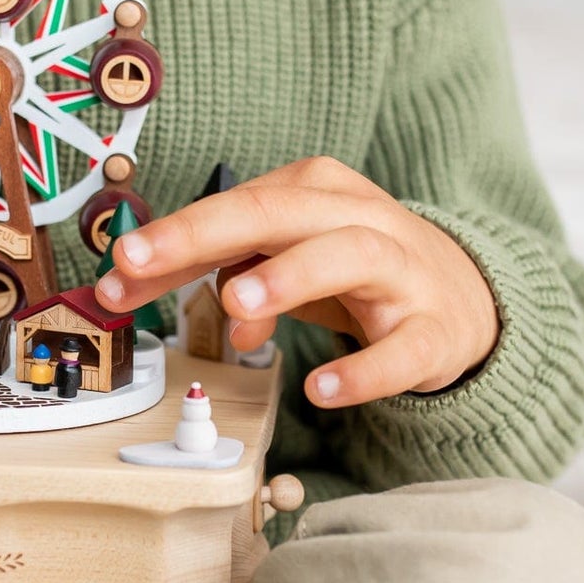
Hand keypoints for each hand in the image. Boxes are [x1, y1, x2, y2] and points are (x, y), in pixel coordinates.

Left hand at [95, 157, 497, 407]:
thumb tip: (149, 288)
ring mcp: (403, 270)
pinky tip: (323, 389)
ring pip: (349, 255)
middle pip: (279, 213)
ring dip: (290, 276)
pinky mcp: (434, 329)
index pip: (233, 209)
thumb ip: (222, 270)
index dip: (171, 237)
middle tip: (144, 261)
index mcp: (315, 193)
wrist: (465, 300)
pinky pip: (401, 349)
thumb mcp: (287, 258)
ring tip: (239, 306)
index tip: (117, 265)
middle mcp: (358, 218)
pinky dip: (364, 369)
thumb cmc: (357, 272)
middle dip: (205, 233)